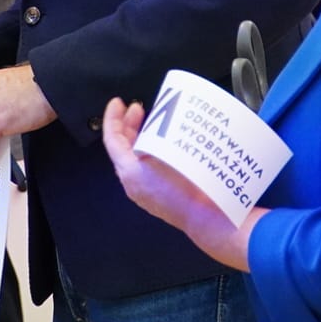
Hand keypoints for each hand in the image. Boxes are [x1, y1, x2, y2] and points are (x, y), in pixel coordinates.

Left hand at [102, 98, 255, 271]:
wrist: (208, 218)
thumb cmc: (188, 190)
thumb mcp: (167, 157)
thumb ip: (155, 139)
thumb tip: (154, 122)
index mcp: (130, 171)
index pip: (112, 139)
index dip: (112, 118)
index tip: (117, 103)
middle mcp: (134, 181)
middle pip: (123, 146)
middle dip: (129, 124)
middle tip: (138, 108)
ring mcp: (146, 188)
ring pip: (137, 156)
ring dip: (143, 136)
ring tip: (155, 121)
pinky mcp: (160, 192)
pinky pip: (150, 166)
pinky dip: (154, 150)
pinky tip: (168, 142)